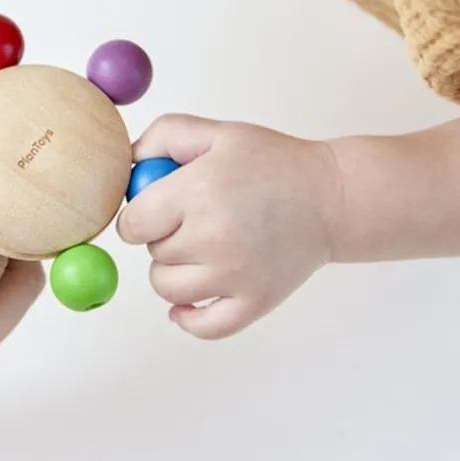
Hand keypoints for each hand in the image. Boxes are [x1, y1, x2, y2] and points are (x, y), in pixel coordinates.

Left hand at [116, 114, 342, 339]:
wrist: (332, 197)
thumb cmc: (274, 163)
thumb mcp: (218, 133)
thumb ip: (164, 137)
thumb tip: (127, 164)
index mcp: (197, 192)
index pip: (133, 225)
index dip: (138, 217)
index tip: (154, 209)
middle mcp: (212, 237)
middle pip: (152, 253)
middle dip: (161, 237)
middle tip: (191, 220)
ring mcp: (234, 276)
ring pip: (168, 289)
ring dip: (173, 272)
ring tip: (197, 250)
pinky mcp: (255, 302)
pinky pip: (204, 327)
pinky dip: (188, 318)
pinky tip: (187, 302)